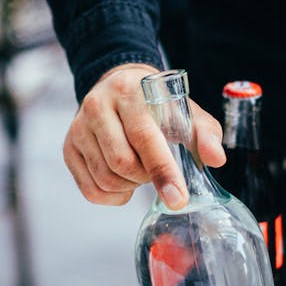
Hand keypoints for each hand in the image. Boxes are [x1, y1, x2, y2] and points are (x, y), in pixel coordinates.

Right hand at [63, 63, 225, 206]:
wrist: (120, 87)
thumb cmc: (158, 104)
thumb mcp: (186, 111)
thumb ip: (204, 133)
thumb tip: (216, 159)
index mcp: (129, 92)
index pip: (144, 138)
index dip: (162, 171)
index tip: (177, 198)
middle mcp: (97, 106)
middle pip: (121, 163)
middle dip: (146, 177)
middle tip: (155, 168)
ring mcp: (79, 128)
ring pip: (106, 179)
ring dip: (130, 186)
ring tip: (140, 170)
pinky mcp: (68, 148)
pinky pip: (91, 191)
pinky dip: (114, 196)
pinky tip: (124, 180)